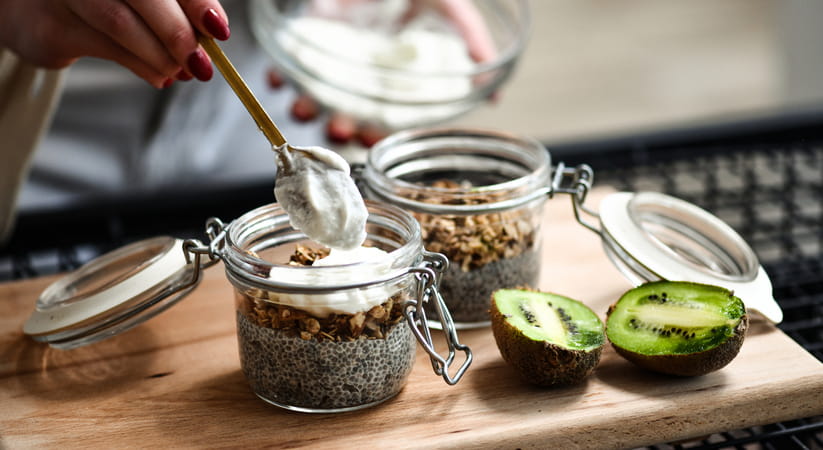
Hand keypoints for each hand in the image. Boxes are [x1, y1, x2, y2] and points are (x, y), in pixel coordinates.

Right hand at [0, 0, 230, 87]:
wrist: (31, 9)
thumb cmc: (96, 0)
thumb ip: (174, 7)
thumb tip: (211, 34)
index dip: (197, 2)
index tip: (218, 29)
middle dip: (179, 34)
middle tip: (200, 62)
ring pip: (121, 23)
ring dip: (161, 56)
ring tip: (179, 72)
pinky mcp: (51, 25)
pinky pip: (106, 49)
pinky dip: (142, 67)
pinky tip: (159, 76)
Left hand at [270, 0, 498, 146]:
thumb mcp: (449, 5)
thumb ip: (469, 39)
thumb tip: (494, 90)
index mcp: (394, 71)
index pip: (385, 111)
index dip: (378, 129)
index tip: (371, 139)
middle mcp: (363, 67)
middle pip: (347, 108)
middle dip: (340, 126)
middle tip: (338, 129)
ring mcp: (335, 52)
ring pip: (315, 92)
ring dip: (306, 107)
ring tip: (303, 110)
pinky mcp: (311, 30)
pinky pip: (289, 60)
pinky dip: (280, 73)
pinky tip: (277, 79)